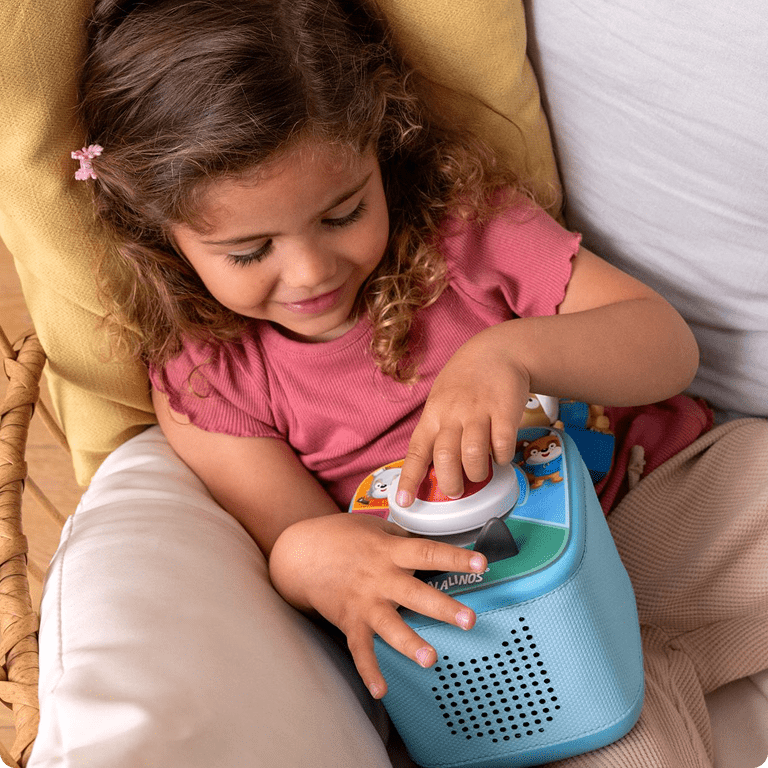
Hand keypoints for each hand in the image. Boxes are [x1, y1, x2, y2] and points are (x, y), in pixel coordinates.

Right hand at [268, 513, 486, 698]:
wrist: (300, 554)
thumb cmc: (341, 536)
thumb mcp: (375, 527)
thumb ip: (403, 538)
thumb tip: (432, 547)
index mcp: (390, 552)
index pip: (427, 552)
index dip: (455, 558)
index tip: (482, 564)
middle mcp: (380, 578)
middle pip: (415, 593)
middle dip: (442, 607)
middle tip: (468, 620)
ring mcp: (364, 603)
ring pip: (390, 626)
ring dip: (410, 643)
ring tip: (430, 659)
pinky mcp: (350, 622)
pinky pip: (361, 650)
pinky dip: (370, 671)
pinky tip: (382, 691)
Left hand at [397, 325, 530, 503]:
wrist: (496, 352)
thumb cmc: (464, 382)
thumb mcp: (440, 401)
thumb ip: (436, 430)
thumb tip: (430, 467)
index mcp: (433, 415)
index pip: (417, 451)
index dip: (410, 479)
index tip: (404, 502)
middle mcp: (452, 414)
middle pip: (445, 458)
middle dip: (450, 483)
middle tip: (456, 491)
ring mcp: (479, 412)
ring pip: (473, 455)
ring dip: (477, 474)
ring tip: (479, 474)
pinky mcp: (504, 411)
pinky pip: (502, 445)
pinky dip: (501, 458)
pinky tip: (499, 455)